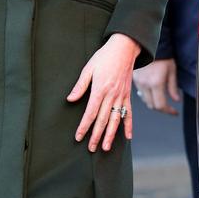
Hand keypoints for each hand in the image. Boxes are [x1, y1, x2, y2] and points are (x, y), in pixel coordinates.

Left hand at [67, 33, 140, 151]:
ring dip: (111, 135)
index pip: (90, 113)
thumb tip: (70, 99)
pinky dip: (128, 125)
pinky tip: (127, 137)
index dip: (84, 126)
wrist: (124, 49)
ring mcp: (121, 97)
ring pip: (116, 120)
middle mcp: (112, 96)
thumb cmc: (104, 57)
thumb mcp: (88, 69)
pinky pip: (128, 113)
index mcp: (100, 90)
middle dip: (96, 135)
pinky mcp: (127, 96)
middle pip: (103, 120)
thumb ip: (80, 86)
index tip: (79, 137)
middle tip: (91, 148)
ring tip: (106, 147)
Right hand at [133, 58, 179, 114]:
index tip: (174, 111)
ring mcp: (138, 82)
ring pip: (145, 100)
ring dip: (153, 102)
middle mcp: (145, 84)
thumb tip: (176, 99)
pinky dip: (147, 95)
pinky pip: (140, 93)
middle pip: (152, 105)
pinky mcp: (134, 79)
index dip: (168, 111)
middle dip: (161, 108)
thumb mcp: (171, 70)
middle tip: (169, 107)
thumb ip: (173, 87)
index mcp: (155, 82)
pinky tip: (152, 90)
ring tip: (161, 98)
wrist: (148, 44)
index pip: (160, 105)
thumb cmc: (162, 55)